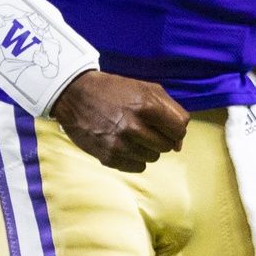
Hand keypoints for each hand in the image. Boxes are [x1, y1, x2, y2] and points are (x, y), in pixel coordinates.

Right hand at [51, 70, 188, 171]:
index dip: (176, 128)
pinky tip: (124, 144)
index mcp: (146, 105)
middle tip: (147, 128)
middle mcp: (134, 126)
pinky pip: (138, 167)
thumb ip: (170, 110)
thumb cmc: (114, 90)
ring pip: (153, 157)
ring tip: (133, 135)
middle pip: (168, 145)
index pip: (180, 128)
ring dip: (147, 148)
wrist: (75, 96)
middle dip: (162, 137)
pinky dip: (135, 158)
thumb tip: (179, 143)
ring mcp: (120, 144)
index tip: (166, 126)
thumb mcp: (145, 88)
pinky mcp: (108, 157)